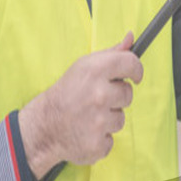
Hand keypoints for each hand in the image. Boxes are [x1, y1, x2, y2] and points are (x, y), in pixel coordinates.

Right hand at [19, 32, 142, 178]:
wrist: (44, 125)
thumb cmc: (66, 92)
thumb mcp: (84, 66)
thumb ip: (111, 53)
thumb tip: (131, 37)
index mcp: (95, 70)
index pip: (131, 63)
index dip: (136, 70)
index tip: (134, 76)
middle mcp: (99, 95)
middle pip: (128, 94)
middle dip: (116, 96)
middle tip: (97, 98)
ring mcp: (98, 121)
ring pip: (121, 119)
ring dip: (108, 118)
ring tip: (89, 115)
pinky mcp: (96, 143)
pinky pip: (111, 139)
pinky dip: (101, 137)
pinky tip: (87, 130)